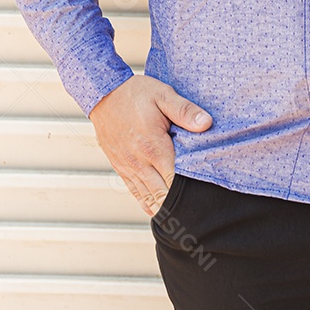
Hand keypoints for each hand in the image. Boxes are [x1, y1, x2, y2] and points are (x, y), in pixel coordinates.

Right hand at [89, 74, 211, 216]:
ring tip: (179, 216)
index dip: (189, 190)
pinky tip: (154, 209)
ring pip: (147, 195)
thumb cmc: (134, 93)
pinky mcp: (119, 165)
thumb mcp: (163, 95)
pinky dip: (144, 201)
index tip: (203, 195)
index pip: (175, 179)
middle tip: (196, 210)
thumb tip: (206, 124)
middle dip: (178, 202)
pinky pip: (133, 189)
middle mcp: (139, 161)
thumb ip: (185, 111)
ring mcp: (127, 165)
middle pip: (162, 193)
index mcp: (153, 146)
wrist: (102, 92)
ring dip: (162, 205)